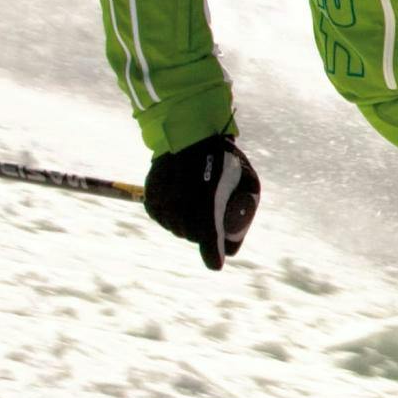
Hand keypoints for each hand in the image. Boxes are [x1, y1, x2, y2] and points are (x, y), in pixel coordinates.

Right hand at [143, 132, 261, 269]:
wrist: (188, 133)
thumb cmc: (223, 156)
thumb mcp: (246, 179)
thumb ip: (245, 211)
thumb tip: (232, 247)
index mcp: (205, 199)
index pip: (207, 237)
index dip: (213, 253)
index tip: (216, 264)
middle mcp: (179, 203)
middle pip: (193, 235)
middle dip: (205, 233)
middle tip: (213, 216)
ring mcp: (162, 202)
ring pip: (177, 229)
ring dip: (188, 224)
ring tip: (197, 203)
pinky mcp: (151, 200)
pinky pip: (164, 219)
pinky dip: (174, 216)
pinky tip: (183, 200)